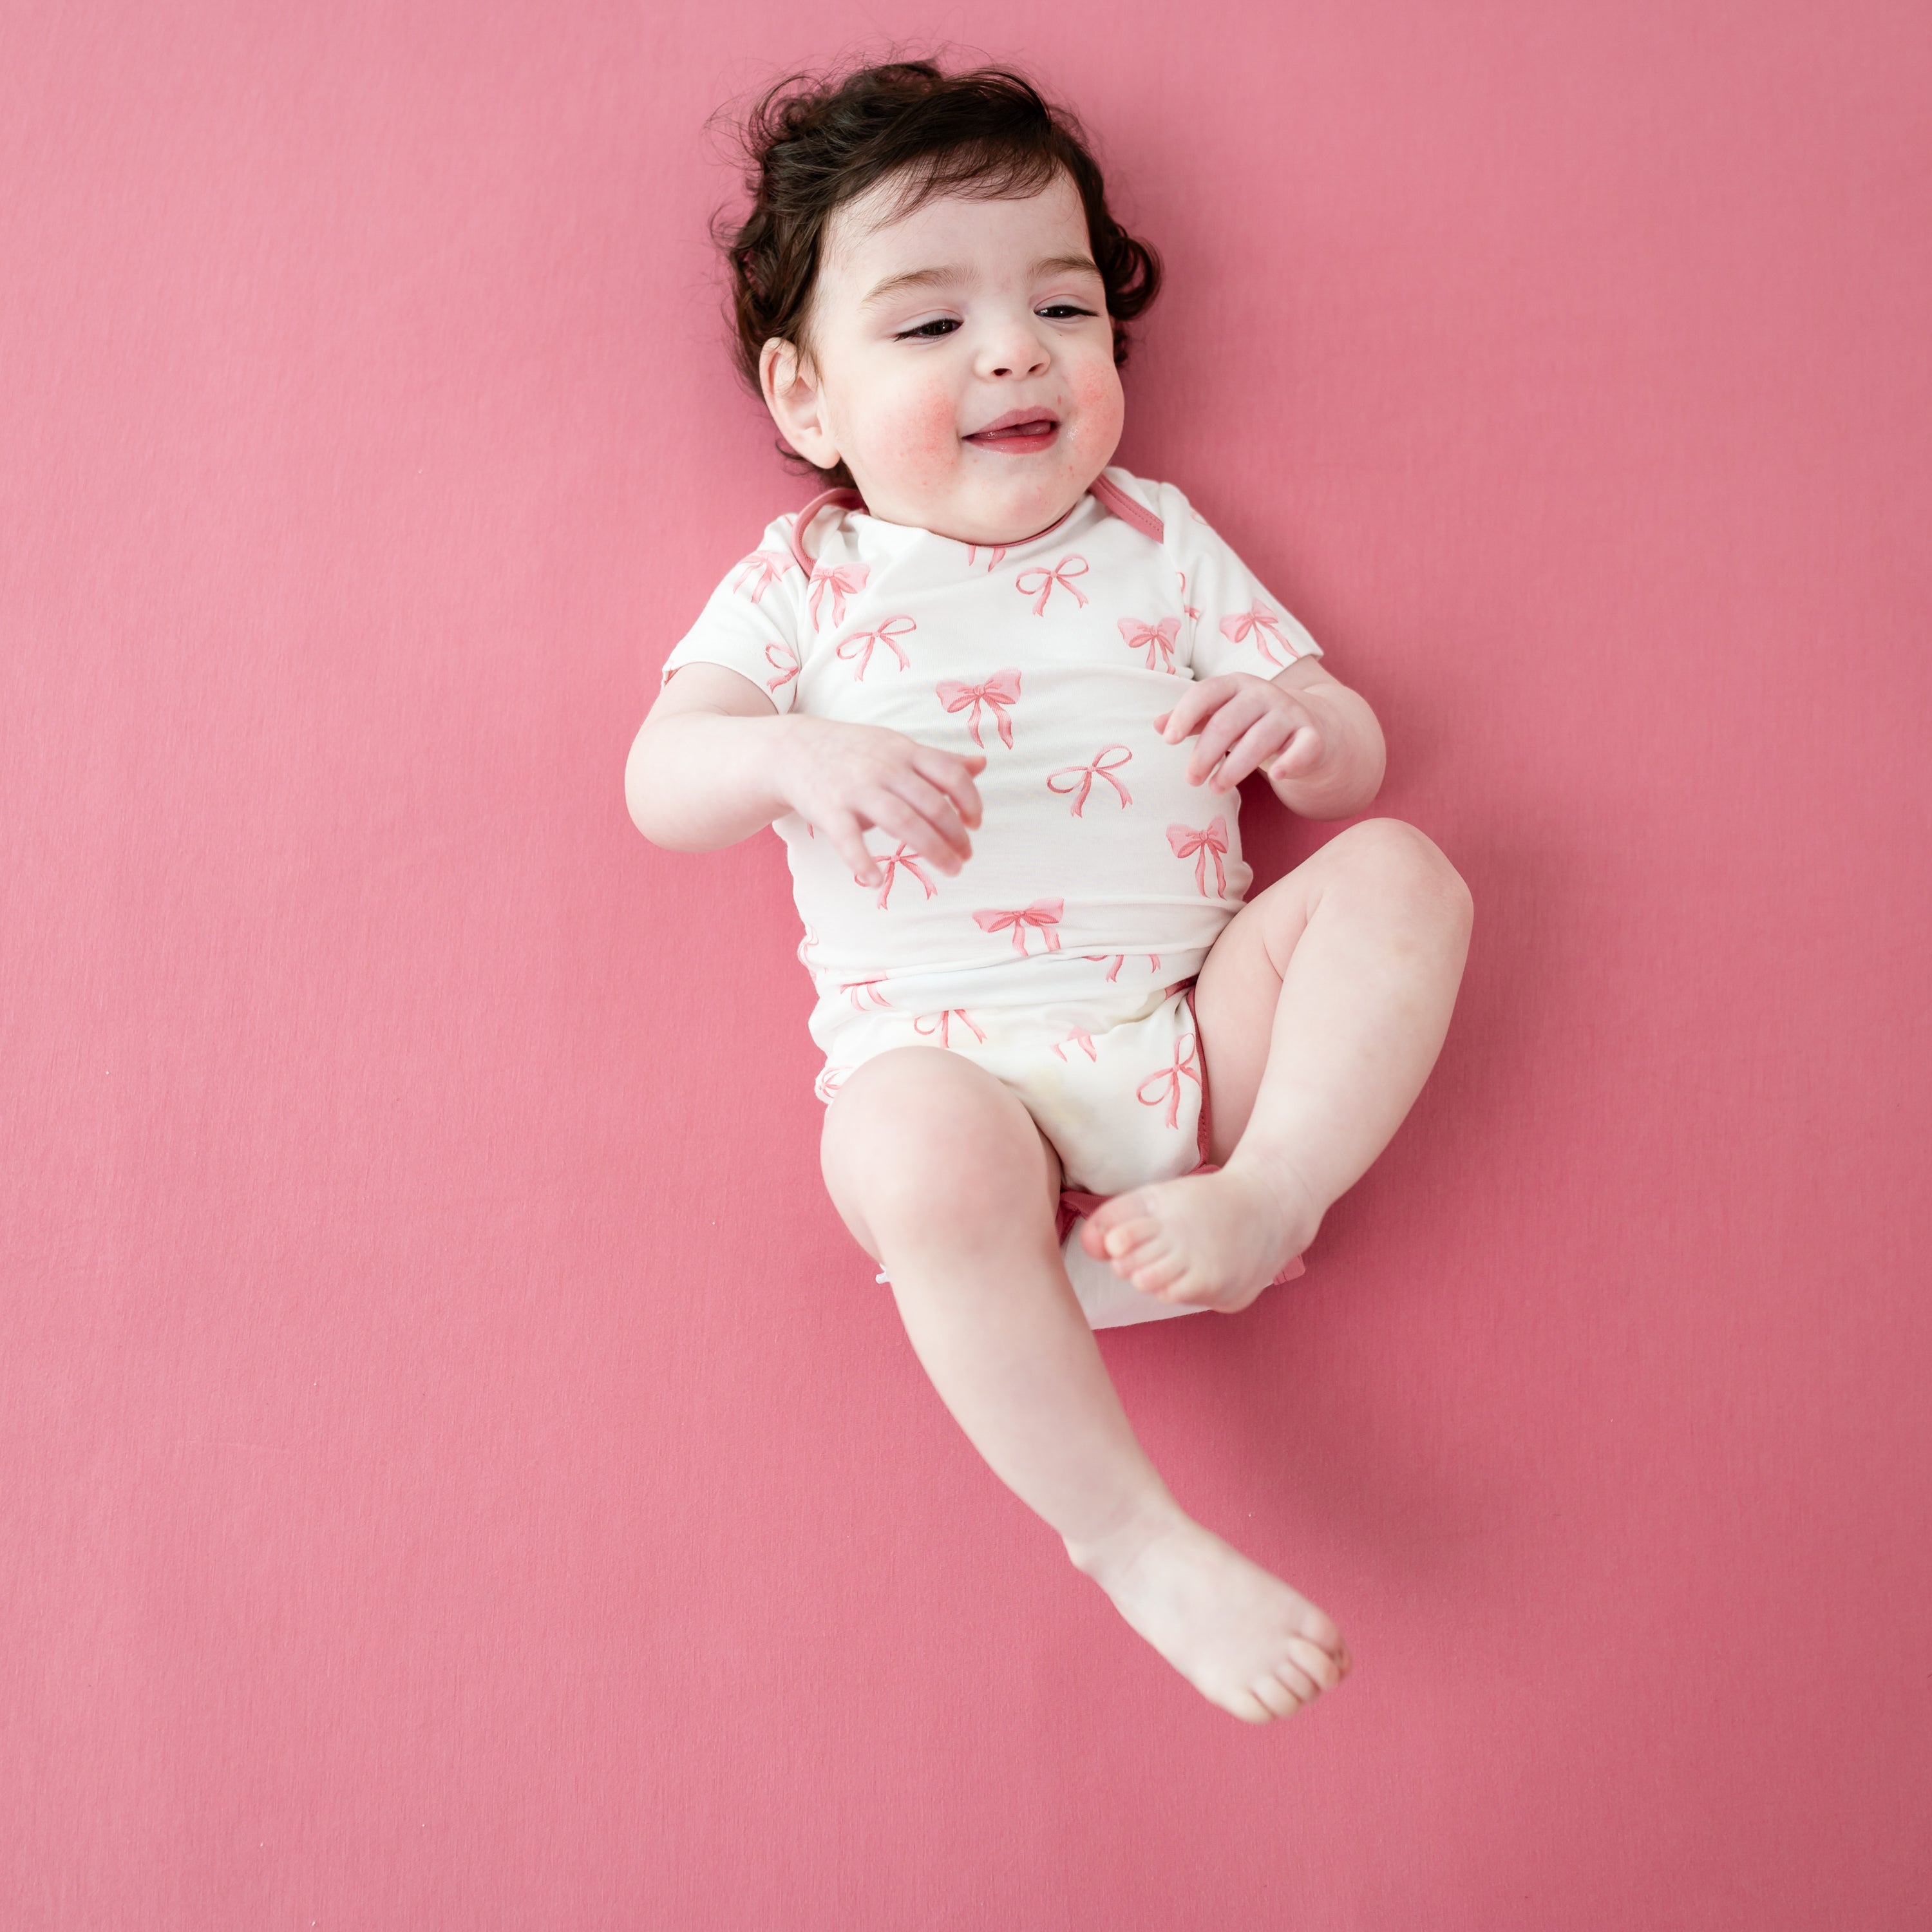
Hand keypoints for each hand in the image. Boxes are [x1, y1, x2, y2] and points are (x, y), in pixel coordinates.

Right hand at [775, 717, 985, 888]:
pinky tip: (875, 880)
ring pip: (903, 822)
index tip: (975, 824)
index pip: (950, 773)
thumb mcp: (898, 746)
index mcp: (905, 751)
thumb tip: (982, 763)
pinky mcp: (829, 810)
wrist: (793, 749)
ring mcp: (856, 789)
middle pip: (932, 804)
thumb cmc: (855, 752)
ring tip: (950, 870)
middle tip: (965, 858)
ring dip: (933, 850)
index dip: (970, 801)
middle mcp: (884, 767)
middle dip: (956, 836)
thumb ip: (938, 759)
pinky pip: (849, 840)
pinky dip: (862, 862)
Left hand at [1155, 674, 1326, 794]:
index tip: (1168, 740)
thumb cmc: (1253, 723)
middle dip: (1205, 753)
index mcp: (1236, 685)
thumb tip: (1156, 725)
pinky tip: (1276, 776)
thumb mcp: (1222, 715)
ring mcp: (1290, 714)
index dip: (1186, 714)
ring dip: (1234, 768)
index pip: (1206, 693)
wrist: (1310, 726)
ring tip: (1215, 788)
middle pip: (1228, 722)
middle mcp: (1264, 694)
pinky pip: (1303, 748)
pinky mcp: (1312, 736)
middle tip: (1191, 779)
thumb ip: (1192, 719)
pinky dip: (1290, 761)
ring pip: (1260, 740)